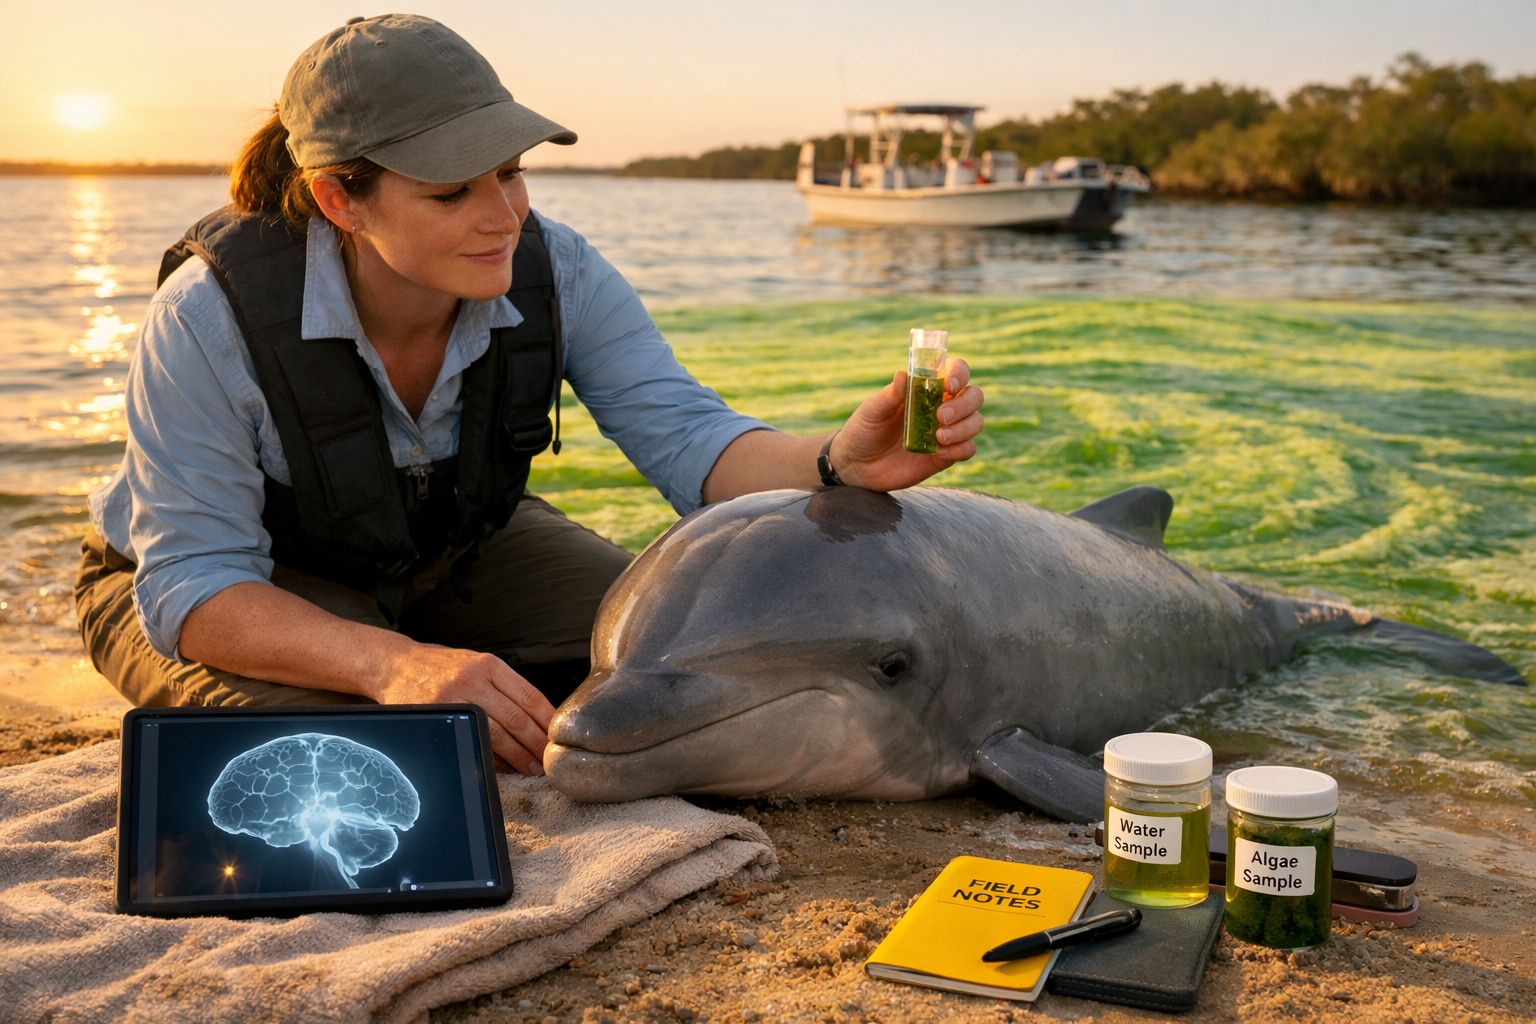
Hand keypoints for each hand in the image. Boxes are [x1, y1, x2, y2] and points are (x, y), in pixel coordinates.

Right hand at [374, 641, 554, 775]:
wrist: (395, 664)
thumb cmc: (442, 667)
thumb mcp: (475, 663)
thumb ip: (504, 687)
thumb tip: (537, 721)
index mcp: (489, 665)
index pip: (529, 696)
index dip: (547, 719)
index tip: (560, 736)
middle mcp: (472, 679)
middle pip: (515, 718)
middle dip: (536, 743)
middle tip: (549, 760)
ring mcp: (453, 699)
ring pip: (494, 733)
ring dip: (517, 755)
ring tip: (531, 767)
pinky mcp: (437, 716)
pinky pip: (469, 740)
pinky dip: (488, 756)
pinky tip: (501, 765)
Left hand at [832, 357, 983, 491]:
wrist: (857, 465)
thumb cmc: (864, 429)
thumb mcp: (872, 410)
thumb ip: (890, 395)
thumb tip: (904, 374)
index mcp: (926, 388)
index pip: (956, 371)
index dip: (959, 373)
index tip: (948, 385)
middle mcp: (942, 406)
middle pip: (974, 396)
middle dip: (964, 404)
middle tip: (940, 416)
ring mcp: (946, 431)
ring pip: (976, 422)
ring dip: (964, 427)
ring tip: (939, 436)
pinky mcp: (945, 455)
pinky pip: (968, 449)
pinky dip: (961, 448)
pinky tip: (940, 451)